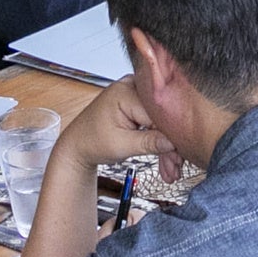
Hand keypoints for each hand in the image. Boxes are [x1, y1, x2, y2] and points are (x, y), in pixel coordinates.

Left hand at [17, 85, 168, 256]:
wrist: (78, 145)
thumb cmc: (92, 142)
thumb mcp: (121, 145)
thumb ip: (149, 142)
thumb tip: (174, 143)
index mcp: (125, 92)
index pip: (158, 113)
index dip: (171, 137)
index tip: (179, 157)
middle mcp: (132, 86)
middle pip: (162, 116)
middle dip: (170, 145)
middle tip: (175, 169)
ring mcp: (135, 93)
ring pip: (161, 120)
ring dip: (167, 146)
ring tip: (170, 170)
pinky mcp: (138, 103)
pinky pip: (156, 120)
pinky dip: (160, 140)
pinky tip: (166, 159)